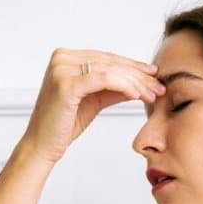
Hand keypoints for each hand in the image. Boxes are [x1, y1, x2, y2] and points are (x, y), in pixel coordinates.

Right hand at [19, 48, 165, 163]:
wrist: (42, 145)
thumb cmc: (64, 124)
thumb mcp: (94, 100)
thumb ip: (113, 87)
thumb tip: (141, 81)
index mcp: (66, 57)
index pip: (107, 58)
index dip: (132, 66)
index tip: (154, 76)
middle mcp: (62, 58)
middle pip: (110, 63)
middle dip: (138, 75)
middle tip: (159, 86)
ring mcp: (62, 68)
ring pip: (110, 70)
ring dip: (135, 82)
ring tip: (152, 94)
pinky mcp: (66, 83)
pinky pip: (103, 80)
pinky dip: (124, 86)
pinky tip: (137, 95)